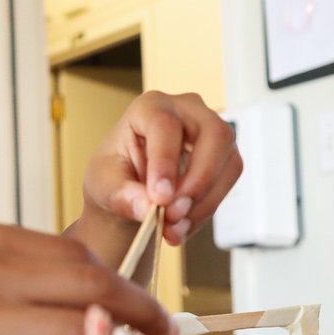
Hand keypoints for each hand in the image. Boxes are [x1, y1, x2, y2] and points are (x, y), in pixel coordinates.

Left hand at [83, 91, 241, 244]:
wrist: (128, 191)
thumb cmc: (114, 177)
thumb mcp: (104, 186)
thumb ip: (123, 196)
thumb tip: (147, 207)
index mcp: (149, 107)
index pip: (165, 125)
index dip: (165, 162)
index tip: (159, 198)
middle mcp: (186, 110)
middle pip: (213, 134)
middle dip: (197, 181)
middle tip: (173, 214)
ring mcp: (210, 131)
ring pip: (227, 160)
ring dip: (203, 201)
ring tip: (174, 227)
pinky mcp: (224, 156)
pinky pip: (228, 181)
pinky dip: (207, 209)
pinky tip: (183, 225)